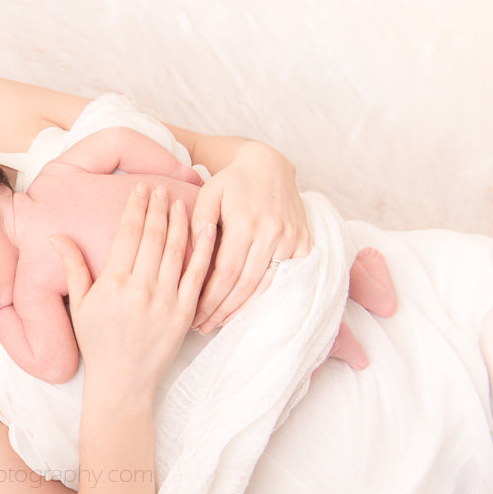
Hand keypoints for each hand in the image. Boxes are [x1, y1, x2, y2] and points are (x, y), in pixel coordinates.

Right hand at [50, 184, 217, 400]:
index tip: (140, 189)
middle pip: (152, 235)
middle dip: (156, 207)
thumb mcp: (79, 304)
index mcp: (112, 282)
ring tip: (179, 201)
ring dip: (179, 221)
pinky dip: (204, 249)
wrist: (122, 381)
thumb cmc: (97, 343)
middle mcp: (139, 287)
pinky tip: (208, 228)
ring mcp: (165, 300)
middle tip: (159, 188)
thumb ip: (72, 266)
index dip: (135, 207)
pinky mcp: (184, 312)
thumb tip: (55, 235)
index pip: (127, 233)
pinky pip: (197, 274)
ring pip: (176, 249)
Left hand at [189, 143, 310, 332]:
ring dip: (242, 309)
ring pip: (267, 285)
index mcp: (246, 223)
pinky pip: (285, 279)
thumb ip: (196, 224)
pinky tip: (246, 310)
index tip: (193, 314)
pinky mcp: (304, 242)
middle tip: (202, 328)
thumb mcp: (208, 194)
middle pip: (245, 285)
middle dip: (222, 310)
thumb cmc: (231, 182)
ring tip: (219, 324)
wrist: (269, 165)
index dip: (209, 297)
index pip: (226, 272)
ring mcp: (292, 239)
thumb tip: (188, 256)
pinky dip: (266, 297)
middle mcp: (272, 233)